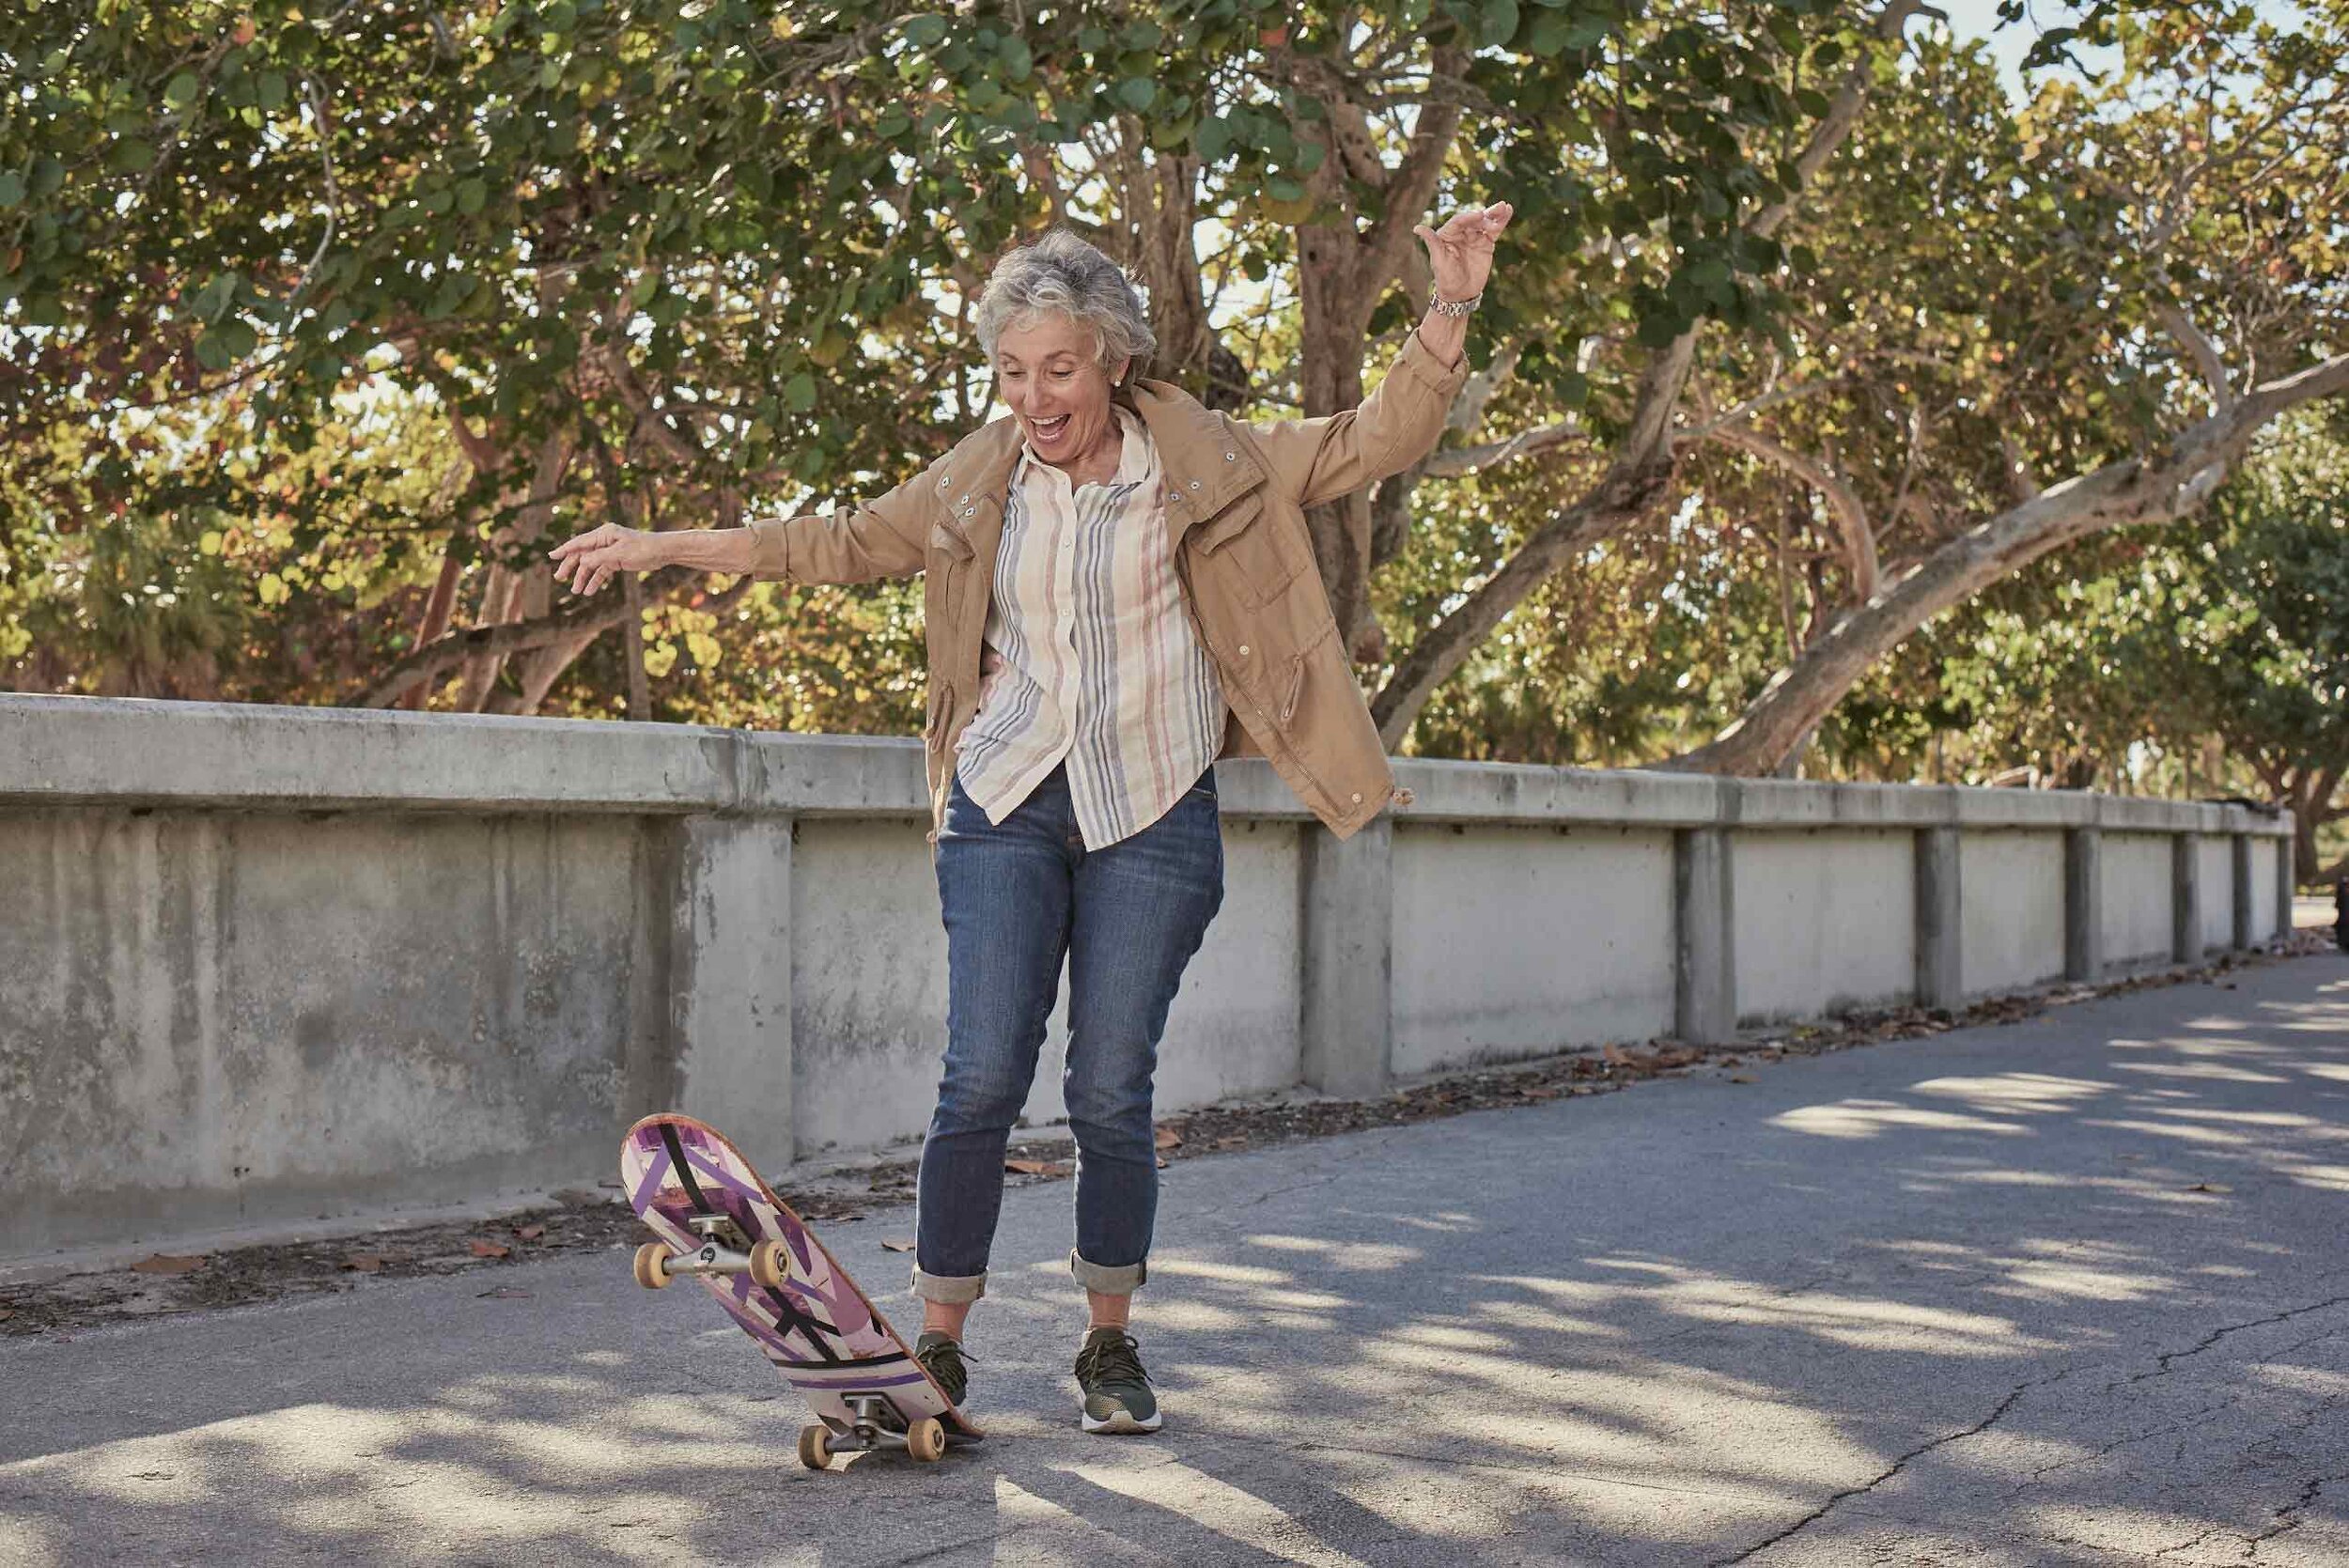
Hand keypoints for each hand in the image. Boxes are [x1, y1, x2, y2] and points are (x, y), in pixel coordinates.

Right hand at [549, 523, 667, 595]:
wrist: (662, 552)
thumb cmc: (643, 549)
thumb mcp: (620, 554)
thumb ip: (599, 557)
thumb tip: (582, 560)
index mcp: (603, 534)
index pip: (579, 542)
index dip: (565, 549)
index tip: (551, 556)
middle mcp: (604, 541)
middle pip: (582, 554)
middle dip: (571, 566)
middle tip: (559, 578)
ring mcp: (610, 551)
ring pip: (591, 565)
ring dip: (583, 577)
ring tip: (576, 591)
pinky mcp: (616, 560)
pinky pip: (602, 571)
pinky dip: (596, 580)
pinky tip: (590, 591)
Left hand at [1412, 201, 1513, 302]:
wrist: (1460, 294)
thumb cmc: (1446, 278)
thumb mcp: (1439, 261)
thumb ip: (1432, 242)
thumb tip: (1417, 228)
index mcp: (1447, 234)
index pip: (1458, 222)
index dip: (1469, 217)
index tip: (1480, 215)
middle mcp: (1461, 233)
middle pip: (1474, 219)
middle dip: (1486, 214)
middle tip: (1498, 208)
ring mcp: (1474, 237)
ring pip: (1485, 222)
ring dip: (1495, 214)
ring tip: (1505, 207)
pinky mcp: (1486, 243)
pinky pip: (1494, 230)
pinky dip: (1501, 221)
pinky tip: (1509, 211)